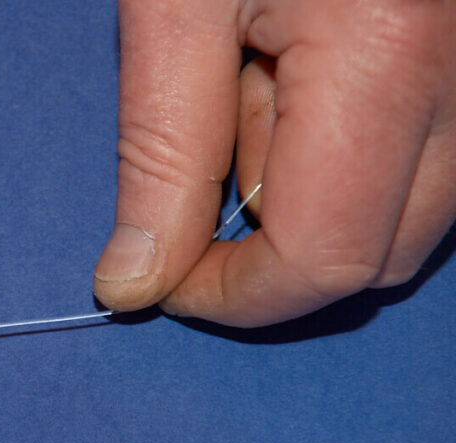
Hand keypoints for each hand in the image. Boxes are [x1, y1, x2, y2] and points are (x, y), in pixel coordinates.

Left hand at [94, 0, 455, 326]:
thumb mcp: (172, 11)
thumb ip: (162, 151)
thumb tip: (136, 279)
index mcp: (384, 51)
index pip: (324, 255)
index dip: (234, 294)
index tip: (168, 283)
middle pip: (375, 250)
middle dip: (271, 238)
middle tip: (206, 147)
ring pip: (408, 211)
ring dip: (313, 186)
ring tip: (259, 74)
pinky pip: (430, 159)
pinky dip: (352, 152)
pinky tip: (304, 71)